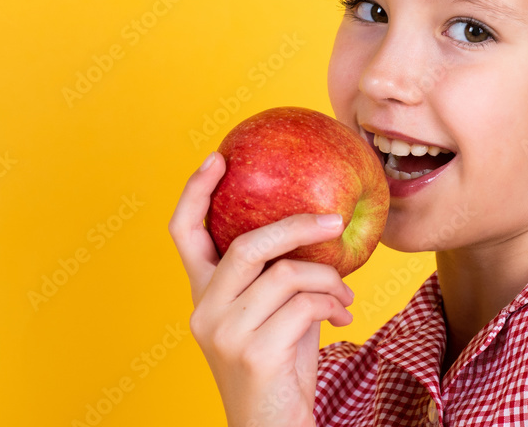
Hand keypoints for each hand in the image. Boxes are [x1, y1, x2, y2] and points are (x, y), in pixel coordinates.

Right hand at [169, 152, 354, 426]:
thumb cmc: (281, 370)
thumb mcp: (275, 315)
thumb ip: (279, 276)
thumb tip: (319, 228)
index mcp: (203, 297)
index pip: (183, 234)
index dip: (194, 192)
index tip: (217, 158)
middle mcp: (204, 311)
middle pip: (245, 244)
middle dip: (295, 226)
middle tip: (334, 221)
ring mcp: (225, 333)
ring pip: (284, 274)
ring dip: (328, 279)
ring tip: (345, 294)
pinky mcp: (253, 352)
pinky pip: (304, 304)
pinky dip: (332, 303)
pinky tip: (343, 316)